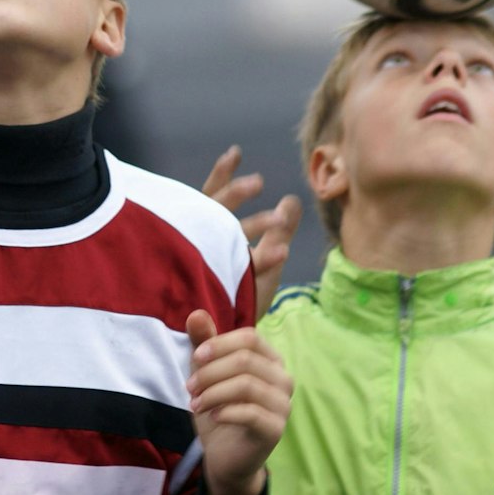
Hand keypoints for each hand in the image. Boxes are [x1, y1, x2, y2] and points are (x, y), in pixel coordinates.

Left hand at [185, 309, 292, 494]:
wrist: (225, 455)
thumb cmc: (219, 409)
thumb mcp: (206, 373)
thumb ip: (203, 343)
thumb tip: (195, 314)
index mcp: (269, 360)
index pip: (249, 337)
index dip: (219, 344)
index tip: (195, 358)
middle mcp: (282, 379)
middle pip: (245, 360)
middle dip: (210, 372)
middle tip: (190, 388)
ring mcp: (283, 405)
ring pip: (247, 385)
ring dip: (213, 392)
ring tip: (195, 403)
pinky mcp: (276, 429)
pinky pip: (251, 413)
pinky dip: (225, 411)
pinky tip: (212, 416)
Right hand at [202, 145, 302, 312]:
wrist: (220, 343)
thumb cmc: (237, 301)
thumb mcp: (263, 262)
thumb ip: (279, 232)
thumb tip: (292, 199)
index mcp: (208, 239)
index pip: (211, 199)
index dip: (222, 177)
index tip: (234, 152)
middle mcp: (201, 248)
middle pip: (215, 214)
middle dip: (235, 195)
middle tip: (258, 182)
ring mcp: (202, 266)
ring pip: (220, 234)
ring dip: (248, 221)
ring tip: (275, 211)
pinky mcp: (212, 289)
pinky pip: (235, 268)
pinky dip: (261, 258)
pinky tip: (281, 249)